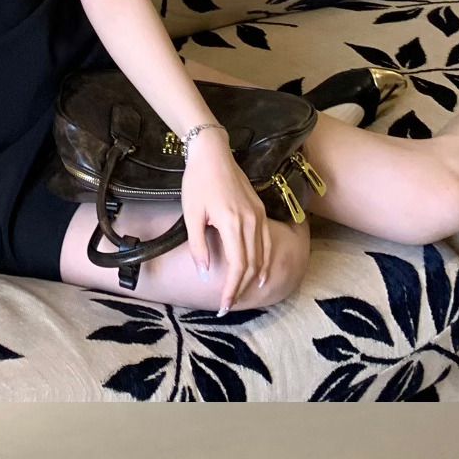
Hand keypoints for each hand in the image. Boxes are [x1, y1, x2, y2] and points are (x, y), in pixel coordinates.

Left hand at [180, 125, 273, 313]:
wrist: (212, 153)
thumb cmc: (197, 182)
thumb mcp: (191, 216)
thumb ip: (199, 247)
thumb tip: (206, 274)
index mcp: (233, 224)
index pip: (238, 266)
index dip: (232, 288)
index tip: (224, 305)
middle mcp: (251, 221)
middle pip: (252, 264)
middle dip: (241, 289)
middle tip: (229, 306)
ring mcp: (259, 216)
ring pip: (263, 255)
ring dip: (254, 278)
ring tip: (244, 295)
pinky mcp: (260, 211)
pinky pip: (267, 242)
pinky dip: (265, 261)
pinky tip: (261, 274)